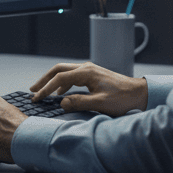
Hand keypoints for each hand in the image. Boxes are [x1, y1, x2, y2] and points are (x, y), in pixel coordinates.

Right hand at [30, 61, 148, 116]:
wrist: (140, 94)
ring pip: (65, 72)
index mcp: (87, 73)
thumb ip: (79, 102)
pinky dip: (62, 83)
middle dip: (44, 80)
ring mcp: (91, 71)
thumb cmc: (123, 99)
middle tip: (32, 91)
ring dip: (53, 81)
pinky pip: (73, 77)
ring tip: (42, 92)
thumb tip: (61, 103)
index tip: (36, 98)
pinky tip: (60, 93)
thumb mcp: (100, 103)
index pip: (59, 78)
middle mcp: (87, 68)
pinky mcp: (94, 76)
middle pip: (59, 70)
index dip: (45, 89)